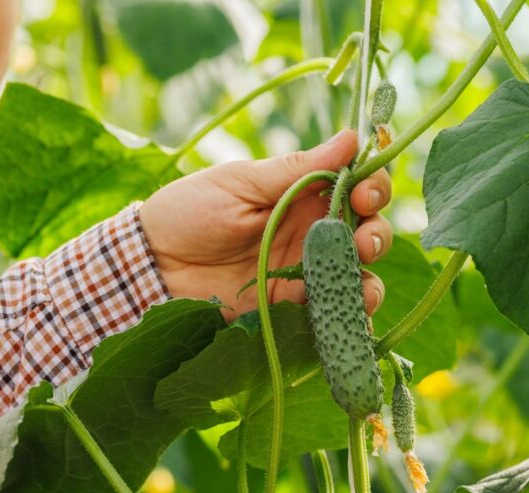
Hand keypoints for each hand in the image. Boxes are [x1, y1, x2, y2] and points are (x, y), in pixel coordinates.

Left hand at [139, 130, 391, 317]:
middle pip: (367, 229)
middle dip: (376, 235)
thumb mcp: (242, 184)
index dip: (372, 187)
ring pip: (357, 272)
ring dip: (370, 278)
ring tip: (361, 288)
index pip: (356, 184)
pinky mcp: (292, 304)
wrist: (152, 267)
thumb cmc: (189, 212)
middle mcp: (311, 228)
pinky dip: (349, 315)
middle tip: (362, 242)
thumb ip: (297, 169)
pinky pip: (332, 309)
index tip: (364, 194)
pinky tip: (352, 317)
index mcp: (302, 191)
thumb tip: (350, 138)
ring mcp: (304, 268)